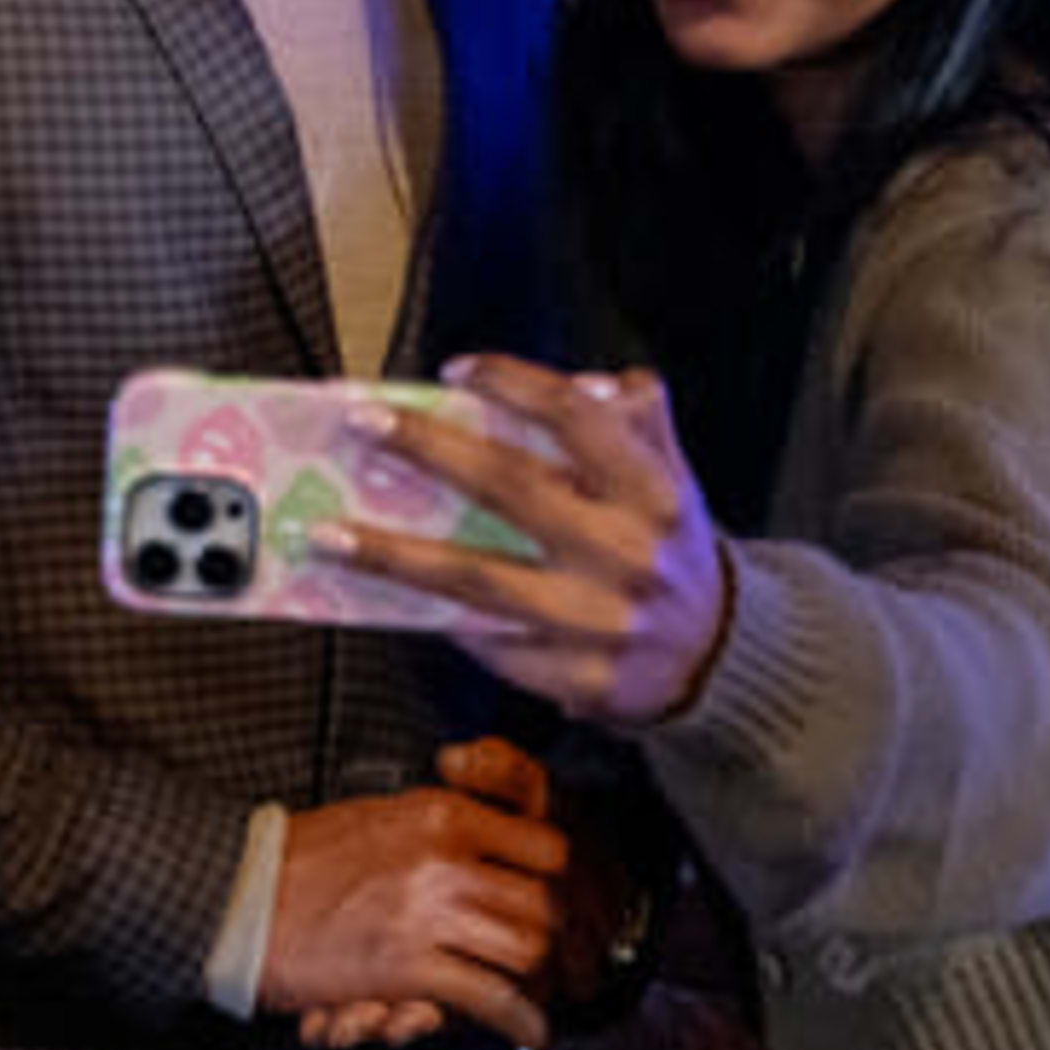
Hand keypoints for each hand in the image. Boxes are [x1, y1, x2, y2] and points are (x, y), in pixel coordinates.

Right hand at [256, 739, 568, 1049]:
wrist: (242, 895)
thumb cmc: (302, 858)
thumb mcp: (383, 815)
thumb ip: (440, 823)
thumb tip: (481, 831)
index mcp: (443, 813)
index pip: (545, 845)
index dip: (561, 883)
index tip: (558, 903)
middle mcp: (446, 858)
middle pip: (545, 903)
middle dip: (560, 941)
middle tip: (562, 962)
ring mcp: (429, 911)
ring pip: (527, 950)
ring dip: (540, 981)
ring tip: (541, 997)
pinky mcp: (409, 966)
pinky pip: (490, 997)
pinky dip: (520, 1022)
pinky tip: (530, 1034)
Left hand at [315, 355, 734, 726]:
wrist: (719, 658)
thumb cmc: (671, 551)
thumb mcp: (674, 476)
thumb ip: (639, 420)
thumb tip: (587, 382)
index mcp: (653, 492)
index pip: (578, 418)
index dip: (515, 386)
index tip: (456, 370)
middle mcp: (627, 554)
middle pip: (511, 488)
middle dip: (427, 449)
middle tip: (362, 424)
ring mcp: (599, 623)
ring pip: (477, 581)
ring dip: (393, 556)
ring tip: (329, 533)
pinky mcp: (575, 679)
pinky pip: (488, 645)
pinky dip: (434, 617)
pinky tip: (383, 596)